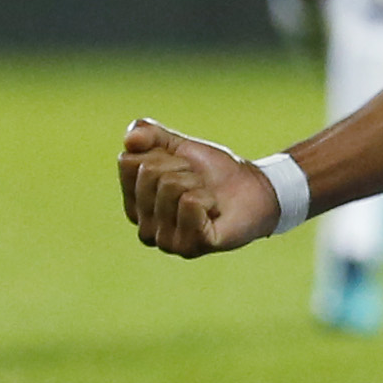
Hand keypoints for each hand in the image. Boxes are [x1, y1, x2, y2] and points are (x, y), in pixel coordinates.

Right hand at [116, 118, 281, 255]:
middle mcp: (145, 229)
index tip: (180, 166)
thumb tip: (130, 139)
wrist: (253, 189)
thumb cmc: (212, 172)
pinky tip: (214, 210)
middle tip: (198, 182)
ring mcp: (167, 242)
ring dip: (197, 183)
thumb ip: (149, 136)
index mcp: (134, 204)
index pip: (129, 162)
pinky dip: (208, 197)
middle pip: (149, 172)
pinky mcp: (191, 246)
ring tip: (208, 197)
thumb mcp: (177, 146)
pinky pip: (189, 203)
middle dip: (181, 167)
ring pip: (170, 186)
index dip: (161, 154)